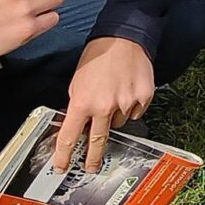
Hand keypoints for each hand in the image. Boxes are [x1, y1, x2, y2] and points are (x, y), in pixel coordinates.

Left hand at [52, 35, 155, 174]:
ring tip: (113, 96)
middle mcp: (104, 107)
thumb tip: (77, 125)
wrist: (124, 37)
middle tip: (90, 167)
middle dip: (92, 158)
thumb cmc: (97, 56)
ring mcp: (126, 104)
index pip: (69, 137)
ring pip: (118, 124)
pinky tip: (126, 91)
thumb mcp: (77, 81)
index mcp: (82, 102)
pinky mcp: (143, 98)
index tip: (61, 167)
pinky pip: (134, 113)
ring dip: (113, 118)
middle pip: (97, 142)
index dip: (63, 156)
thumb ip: (77, 105)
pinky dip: (129, 108)